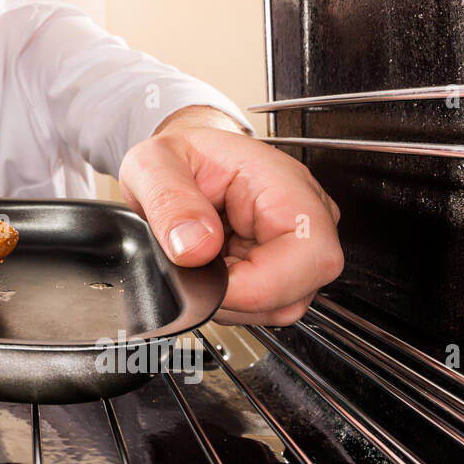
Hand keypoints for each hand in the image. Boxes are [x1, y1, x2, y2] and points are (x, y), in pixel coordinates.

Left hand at [117, 117, 342, 326]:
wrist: (182, 161)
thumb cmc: (179, 156)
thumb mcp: (153, 164)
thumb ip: (169, 201)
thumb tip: (194, 246)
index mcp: (284, 184)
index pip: (310, 255)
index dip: (260, 287)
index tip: (209, 284)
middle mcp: (303, 217)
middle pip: (295, 292)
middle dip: (236, 297)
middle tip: (194, 268)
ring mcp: (297, 246)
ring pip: (280, 307)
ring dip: (232, 300)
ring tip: (200, 262)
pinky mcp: (282, 267)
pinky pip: (264, 306)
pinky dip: (231, 298)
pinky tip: (211, 270)